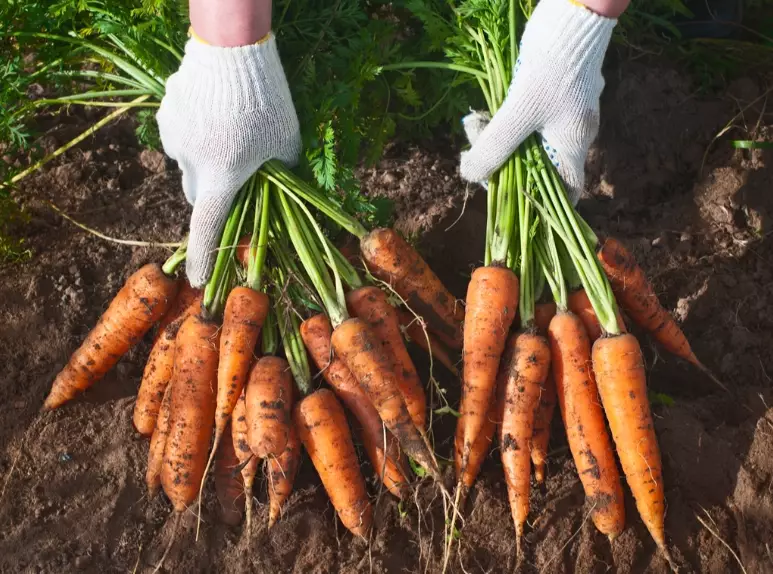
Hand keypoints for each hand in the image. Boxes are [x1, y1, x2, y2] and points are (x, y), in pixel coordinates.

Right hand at [157, 34, 299, 286]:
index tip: (197, 282)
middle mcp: (190, 163)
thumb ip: (279, 174)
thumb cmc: (268, 101)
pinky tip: (216, 113)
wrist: (234, 50)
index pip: (208, 228)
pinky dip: (196, 134)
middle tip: (238, 177)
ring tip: (231, 132)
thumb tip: (277, 190)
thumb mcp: (285, 145)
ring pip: (188, 163)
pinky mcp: (165, 114)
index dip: (203, 258)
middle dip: (215, 194)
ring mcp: (173, 137)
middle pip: (199, 195)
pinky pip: (181, 135)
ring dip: (206, 160)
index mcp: (221, 177)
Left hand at [459, 0, 616, 203]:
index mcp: (573, 144)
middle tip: (478, 156)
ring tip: (475, 128)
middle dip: (506, 167)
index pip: (567, 191)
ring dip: (499, 141)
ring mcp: (564, 113)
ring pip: (528, 142)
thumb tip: (470, 176)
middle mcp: (573, 133)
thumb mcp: (518, 111)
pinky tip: (486, 114)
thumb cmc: (552, 66)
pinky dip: (505, 122)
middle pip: (539, 168)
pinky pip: (526, 120)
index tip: (510, 203)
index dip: (543, 206)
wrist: (571, 14)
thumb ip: (495, 146)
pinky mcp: (552, 95)